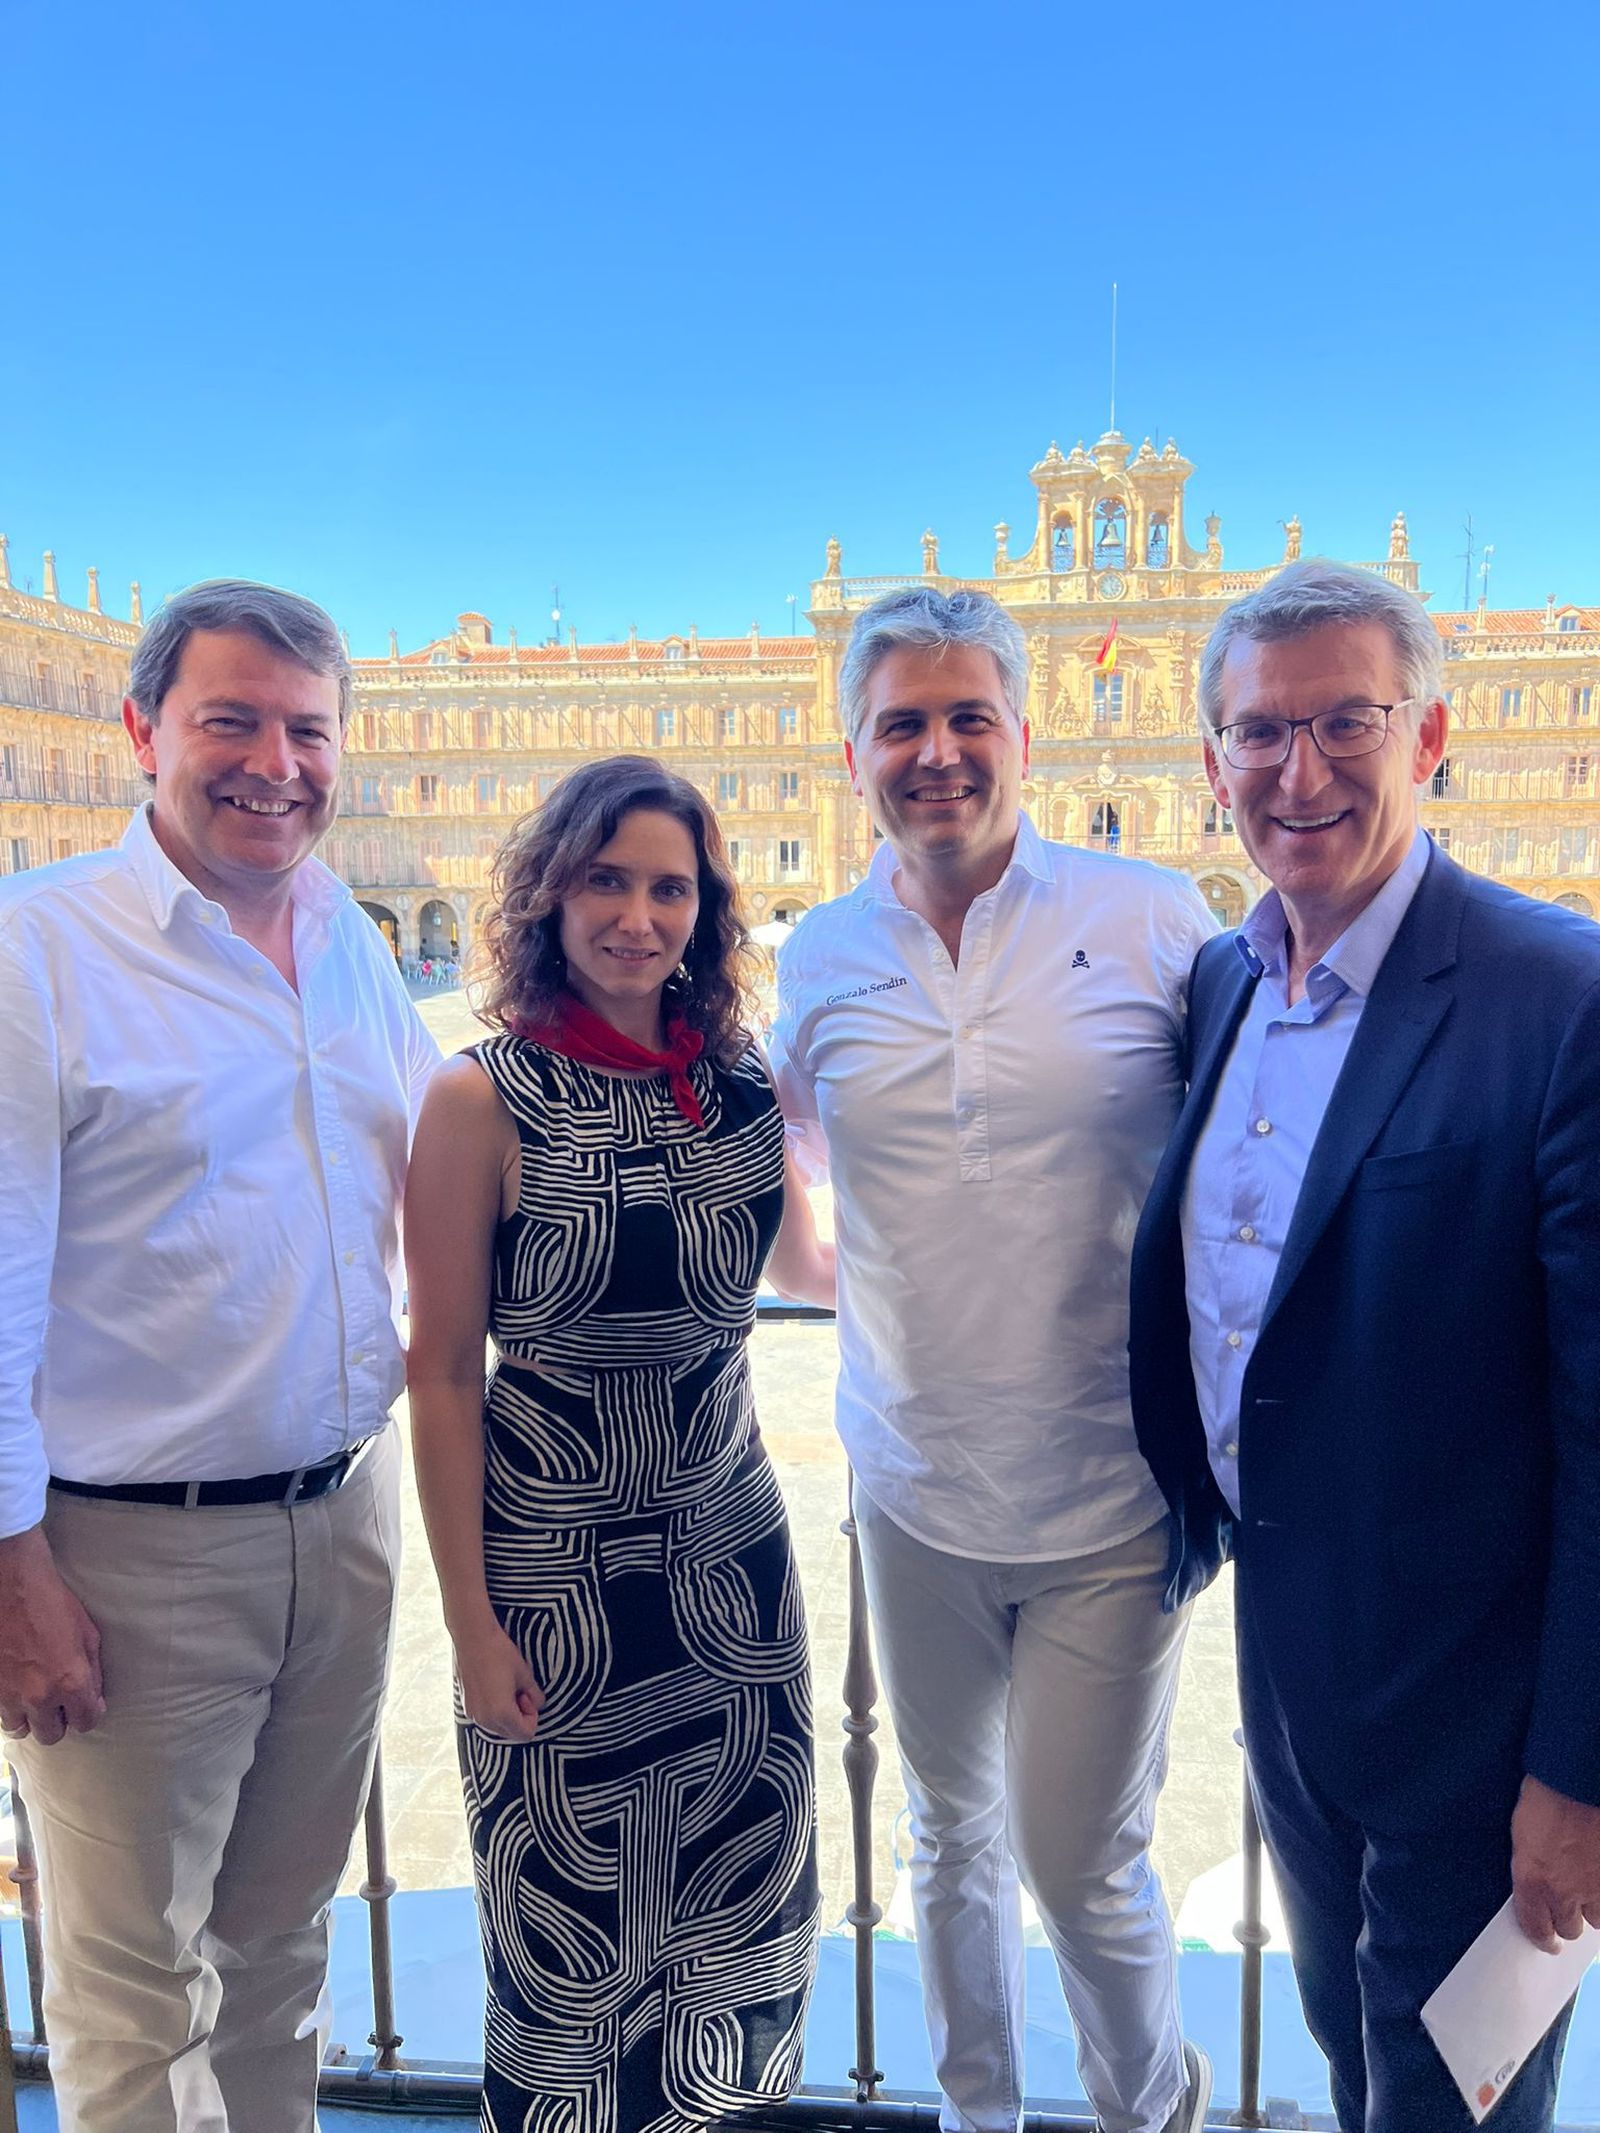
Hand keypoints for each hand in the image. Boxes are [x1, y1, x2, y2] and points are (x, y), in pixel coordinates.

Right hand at [0, 1527, 104, 1745]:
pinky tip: (16, 1688)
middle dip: (59, 1721)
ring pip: (21, 1729)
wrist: (11, 1585)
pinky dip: (10, 1706)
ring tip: (34, 1699)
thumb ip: (92, 1671)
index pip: (86, 1722)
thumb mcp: (88, 1633)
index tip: (87, 1704)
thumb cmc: (53, 1603)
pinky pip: (1, 1713)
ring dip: (30, 1718)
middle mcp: (40, 1696)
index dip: (89, 1714)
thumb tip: (93, 1695)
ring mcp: (10, 1695)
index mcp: (71, 1682)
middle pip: (52, 1735)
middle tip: (60, 1703)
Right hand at [453, 1618, 542, 1742]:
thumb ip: (535, 1695)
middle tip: (518, 1691)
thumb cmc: (500, 1653)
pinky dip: (494, 1710)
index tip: (526, 1695)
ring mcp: (472, 1714)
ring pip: (497, 1727)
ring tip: (506, 1687)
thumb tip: (538, 1704)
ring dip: (506, 1714)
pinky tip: (494, 1687)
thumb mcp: (525, 1674)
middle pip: (511, 1733)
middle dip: (520, 1717)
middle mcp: (485, 1720)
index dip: (532, 1716)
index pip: (526, 1734)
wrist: (472, 1637)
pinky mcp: (465, 1706)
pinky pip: (485, 1718)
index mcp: (502, 1714)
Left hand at [1510, 1774, 1599, 1950]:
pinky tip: (1597, 1876)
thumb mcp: (1522, 1831)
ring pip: (1598, 1919)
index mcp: (1532, 1880)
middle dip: (1567, 1920)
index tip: (1547, 1941)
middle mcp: (1565, 1891)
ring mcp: (1595, 1887)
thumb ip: (1530, 1865)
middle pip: (1569, 1928)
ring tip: (1588, 1890)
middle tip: (1568, 1909)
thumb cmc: (1546, 1794)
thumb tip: (1538, 1878)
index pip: (1535, 1926)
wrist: (1578, 1780)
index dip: (1541, 1937)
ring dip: (1592, 1908)